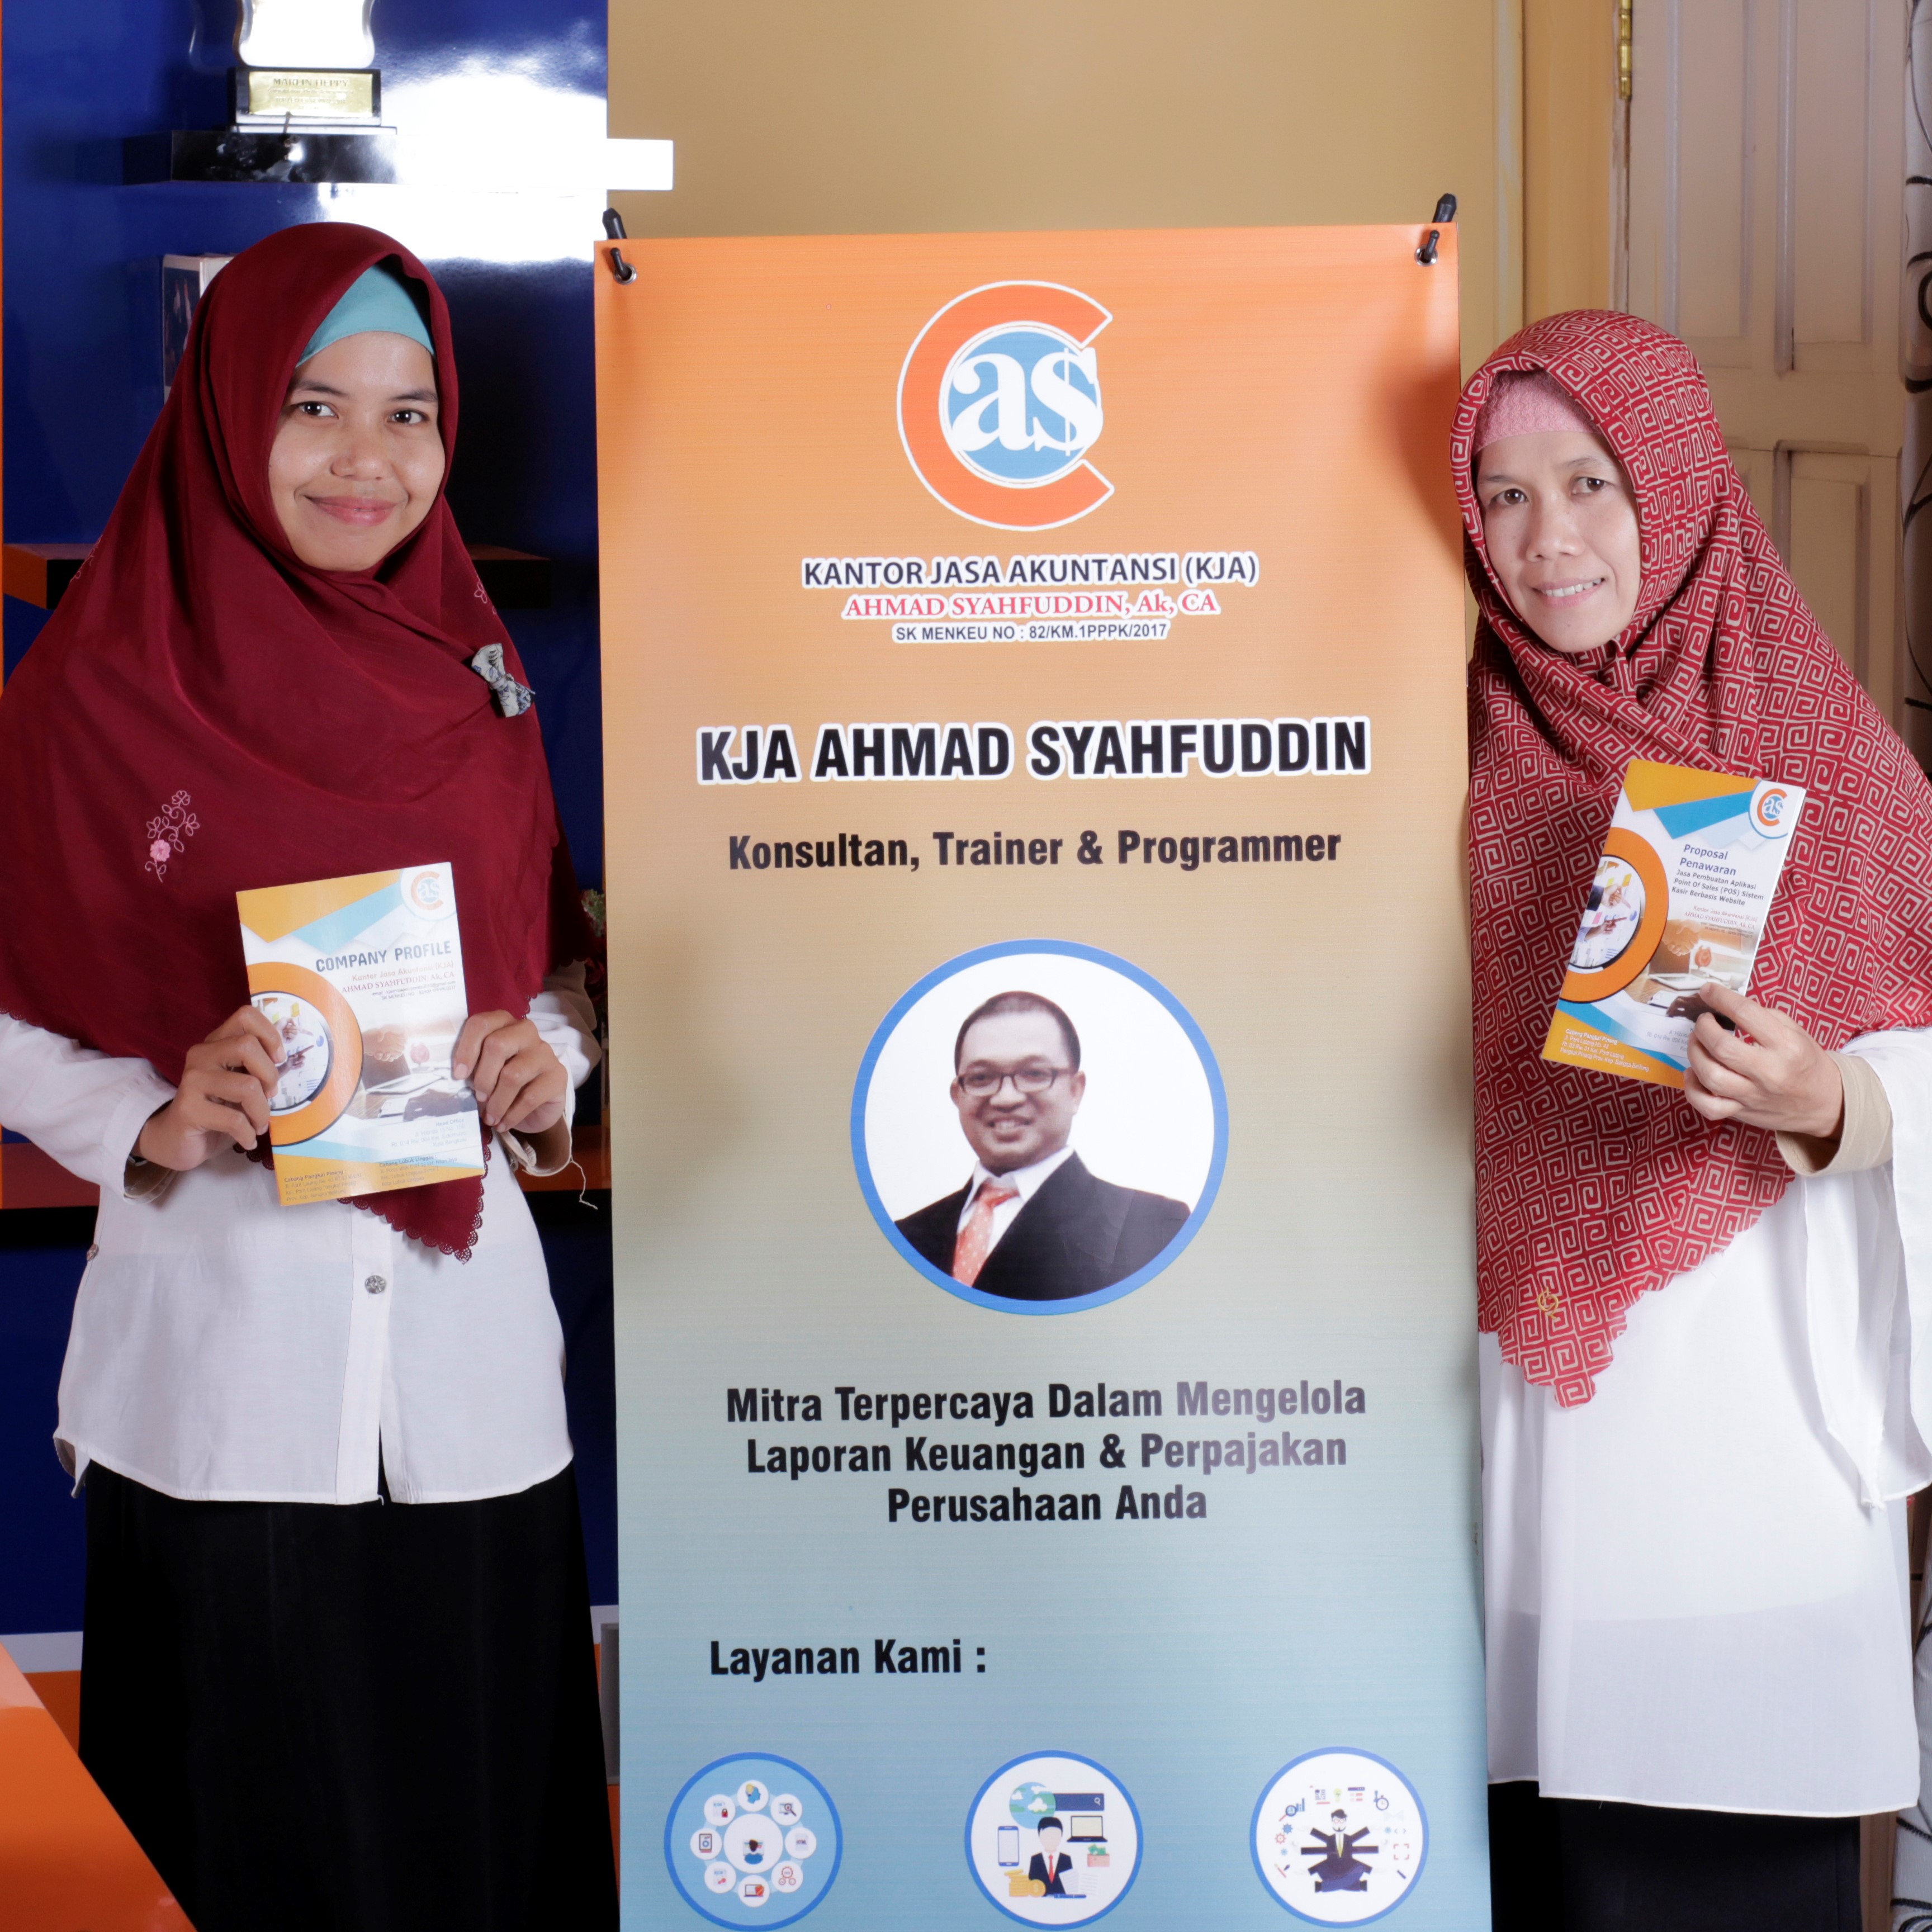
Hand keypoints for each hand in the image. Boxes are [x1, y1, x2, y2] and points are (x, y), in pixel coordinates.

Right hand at [138, 1004, 284, 1169]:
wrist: (178, 1140)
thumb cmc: (217, 1110)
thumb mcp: (239, 1083)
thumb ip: (257, 1068)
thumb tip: (291, 1064)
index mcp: (216, 1043)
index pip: (245, 1016)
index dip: (269, 1034)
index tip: (279, 1059)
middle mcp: (201, 1055)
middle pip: (247, 1046)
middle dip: (270, 1075)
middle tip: (269, 1096)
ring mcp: (192, 1080)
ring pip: (247, 1086)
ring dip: (262, 1112)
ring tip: (259, 1124)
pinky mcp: (188, 1108)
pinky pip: (234, 1119)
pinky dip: (249, 1134)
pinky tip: (247, 1139)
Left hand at [452, 1011, 567, 1135]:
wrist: (537, 1107)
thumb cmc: (504, 1085)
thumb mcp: (485, 1072)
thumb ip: (472, 1068)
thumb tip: (456, 1080)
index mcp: (503, 1025)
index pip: (481, 1024)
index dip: (466, 1049)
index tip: (459, 1074)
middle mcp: (526, 1032)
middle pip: (497, 1045)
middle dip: (483, 1077)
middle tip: (478, 1097)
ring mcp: (544, 1053)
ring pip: (513, 1074)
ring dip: (497, 1102)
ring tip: (490, 1117)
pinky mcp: (558, 1075)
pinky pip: (530, 1096)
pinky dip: (512, 1114)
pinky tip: (504, 1123)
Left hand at [1682, 981, 1842, 1138]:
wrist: (1825, 1103)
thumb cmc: (1805, 1062)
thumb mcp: (1796, 1032)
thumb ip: (1764, 1017)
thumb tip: (1727, 1005)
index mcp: (1787, 1046)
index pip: (1746, 1014)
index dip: (1720, 997)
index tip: (1708, 991)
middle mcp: (1770, 1072)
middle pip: (1722, 1048)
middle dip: (1703, 1028)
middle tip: (1703, 1021)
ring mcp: (1755, 1096)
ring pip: (1711, 1077)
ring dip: (1694, 1054)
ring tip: (1697, 1042)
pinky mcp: (1743, 1113)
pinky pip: (1708, 1107)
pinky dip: (1692, 1089)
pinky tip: (1694, 1073)